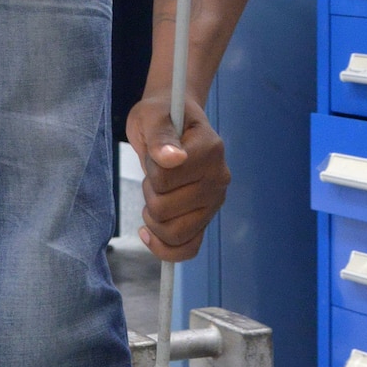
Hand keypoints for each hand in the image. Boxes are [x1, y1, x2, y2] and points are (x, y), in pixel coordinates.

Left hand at [125, 92, 230, 261]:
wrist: (172, 120)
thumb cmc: (161, 116)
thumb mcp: (152, 117)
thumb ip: (160, 136)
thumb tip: (172, 158)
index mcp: (210, 150)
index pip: (166, 179)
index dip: (151, 170)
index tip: (156, 152)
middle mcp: (219, 179)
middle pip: (166, 210)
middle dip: (149, 193)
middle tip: (154, 173)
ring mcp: (214, 202)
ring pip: (174, 234)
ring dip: (153, 217)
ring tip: (156, 193)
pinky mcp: (206, 219)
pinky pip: (188, 249)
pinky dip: (164, 248)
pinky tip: (148, 232)